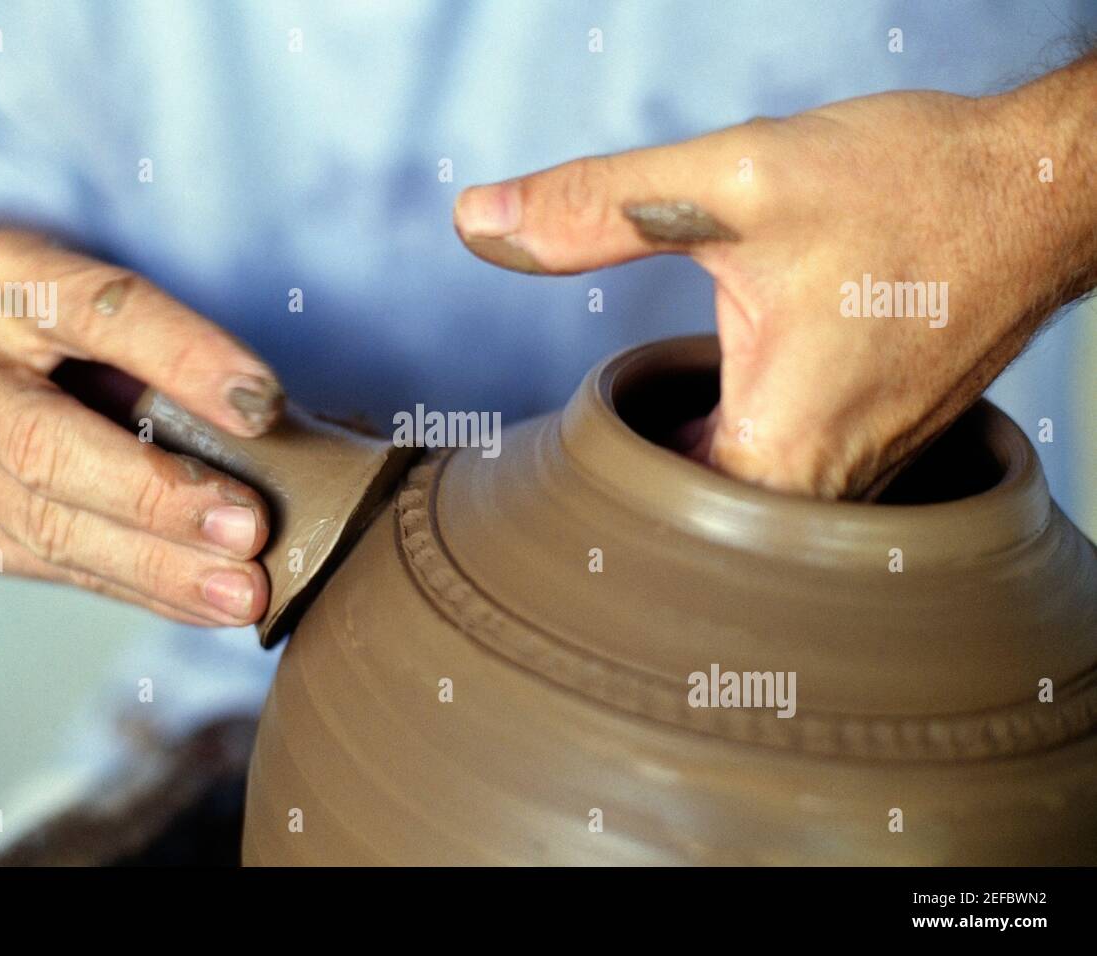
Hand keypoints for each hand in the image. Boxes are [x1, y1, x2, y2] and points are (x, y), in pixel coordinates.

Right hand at [0, 229, 281, 624]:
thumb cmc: (89, 322)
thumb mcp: (122, 302)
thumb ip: (181, 352)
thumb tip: (280, 428)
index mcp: (1, 276)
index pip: (97, 310)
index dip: (182, 357)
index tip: (263, 405)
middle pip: (43, 442)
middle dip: (157, 495)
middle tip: (250, 528)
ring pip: (44, 522)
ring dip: (156, 566)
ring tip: (242, 591)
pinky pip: (54, 566)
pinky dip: (141, 588)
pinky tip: (204, 603)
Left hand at [453, 56, 1096, 497]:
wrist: (1042, 187)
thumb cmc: (913, 190)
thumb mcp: (733, 188)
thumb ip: (596, 210)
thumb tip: (479, 222)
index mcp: (780, 456)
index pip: (646, 538)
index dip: (583, 506)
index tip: (546, 479)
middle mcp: (826, 489)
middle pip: (691, 536)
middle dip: (627, 502)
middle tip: (568, 466)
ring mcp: (861, 473)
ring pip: (741, 513)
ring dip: (682, 482)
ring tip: (625, 445)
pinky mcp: (879, 444)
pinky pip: (783, 482)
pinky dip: (733, 457)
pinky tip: (704, 416)